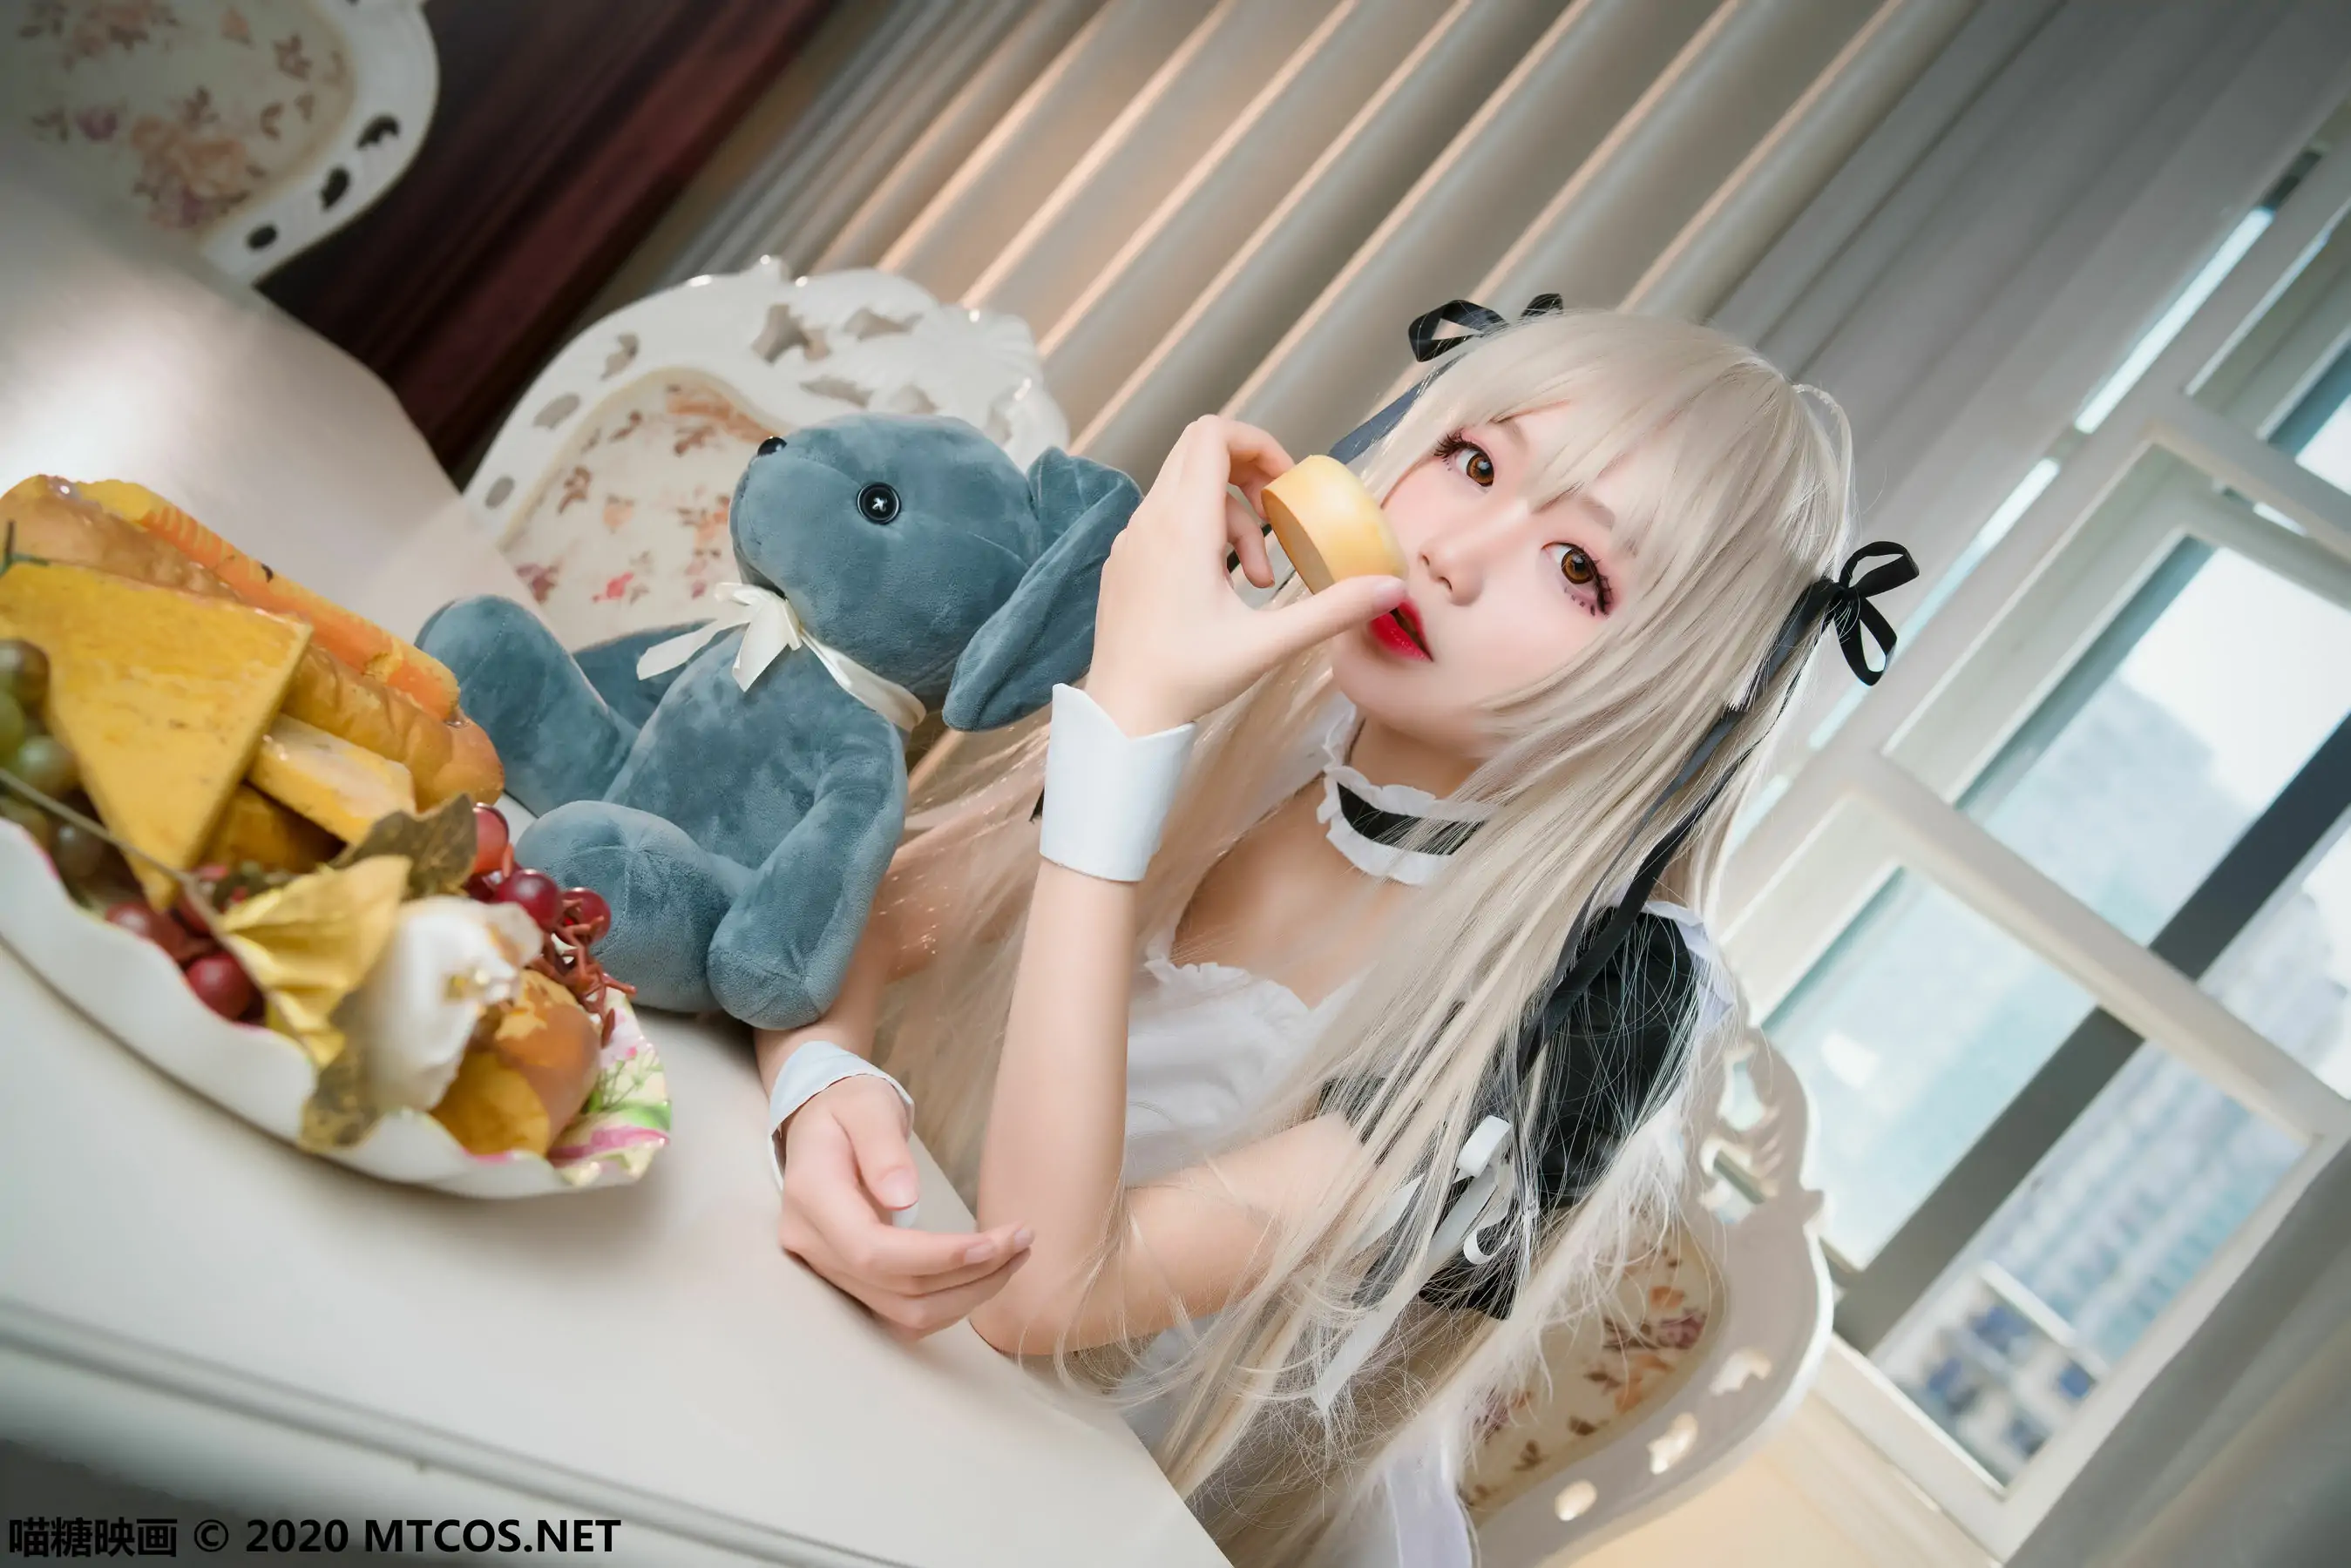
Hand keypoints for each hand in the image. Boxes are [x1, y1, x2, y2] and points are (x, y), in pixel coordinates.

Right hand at [777, 1076, 1031, 1338]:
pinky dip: (949, 1302)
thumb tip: (904, 1198)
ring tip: (1014, 1256)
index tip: (991, 1243)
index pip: (871, 1250)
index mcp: (812, 1198)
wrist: (822, 1124)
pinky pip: (903, 1314)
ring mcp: (828, 1269)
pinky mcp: (851, 1281)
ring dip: (968, 1294)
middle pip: (897, 1288)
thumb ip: (882, 1148)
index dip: (935, 1257)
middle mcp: (814, 1245)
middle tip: (1022, 1240)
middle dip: (970, 1273)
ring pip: (905, 1313)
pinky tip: (983, 1274)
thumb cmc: (849, 1108)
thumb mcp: (867, 1107)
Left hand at [1086, 416, 1405, 734]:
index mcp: (1183, 525)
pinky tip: (1219, 589)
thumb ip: (1333, 610)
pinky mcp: (1123, 561)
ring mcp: (1130, 539)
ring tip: (1256, 579)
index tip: (1286, 486)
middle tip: (1276, 519)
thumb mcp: (1269, 644)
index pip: (1213, 435)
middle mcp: (1149, 519)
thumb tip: (1391, 588)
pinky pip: (1164, 519)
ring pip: (1183, 489)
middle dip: (1248, 474)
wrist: (1122, 716)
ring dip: (1230, 516)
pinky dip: (1201, 534)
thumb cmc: (1189, 677)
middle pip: (1198, 451)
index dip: (1258, 444)